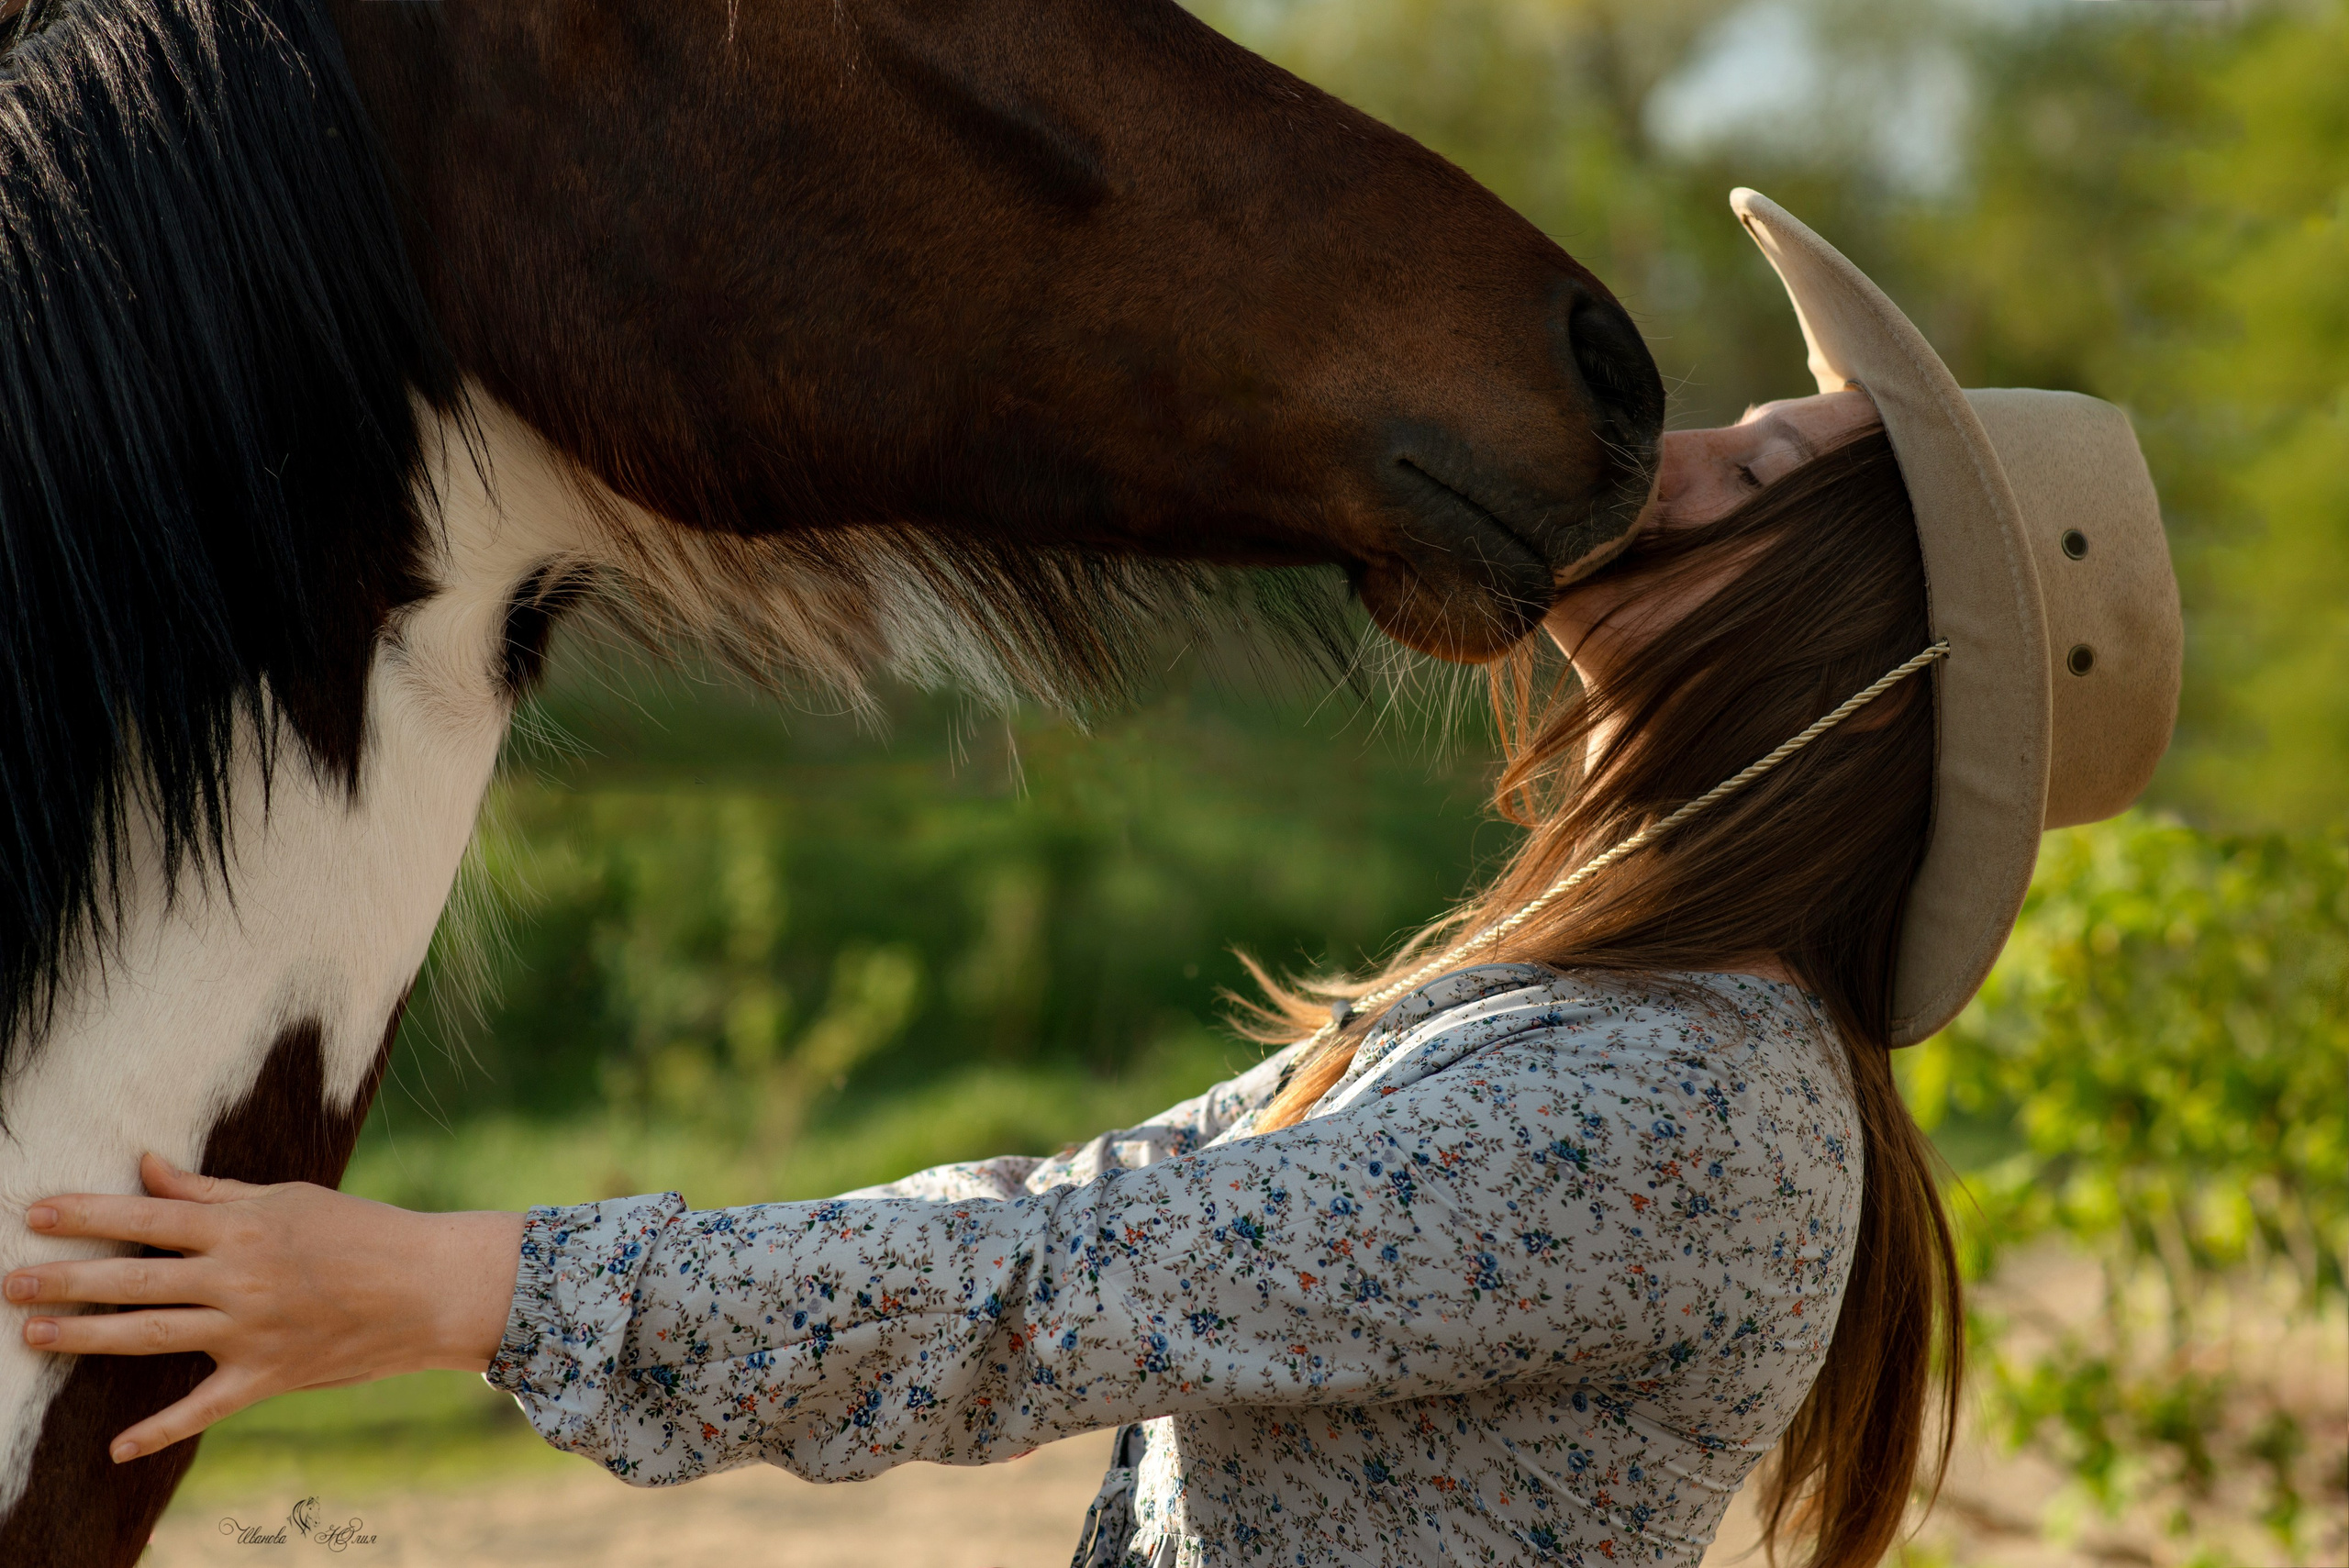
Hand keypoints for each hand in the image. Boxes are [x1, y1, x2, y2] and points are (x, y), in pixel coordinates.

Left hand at [4, 1153, 522, 1462]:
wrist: (430, 1286)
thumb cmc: (362, 1230)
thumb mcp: (288, 1197)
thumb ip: (212, 1191)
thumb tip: (147, 1167)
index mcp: (244, 1227)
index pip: (150, 1216)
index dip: (90, 1214)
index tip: (37, 1212)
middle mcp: (239, 1277)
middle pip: (136, 1278)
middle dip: (68, 1277)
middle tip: (11, 1280)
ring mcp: (251, 1330)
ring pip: (152, 1334)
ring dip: (87, 1334)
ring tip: (34, 1332)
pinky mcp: (268, 1375)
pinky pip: (203, 1407)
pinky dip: (159, 1432)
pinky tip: (115, 1449)